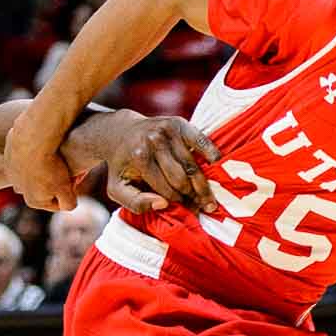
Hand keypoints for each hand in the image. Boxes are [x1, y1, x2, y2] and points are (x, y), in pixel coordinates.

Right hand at [7, 115, 80, 210]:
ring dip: (45, 168)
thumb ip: (69, 204)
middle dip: (56, 181)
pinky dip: (35, 154)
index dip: (69, 193)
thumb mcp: (66, 189)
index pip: (57, 204)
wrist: (33, 138)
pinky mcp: (9, 156)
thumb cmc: (51, 166)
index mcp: (33, 201)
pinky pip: (25, 158)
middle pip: (44, 188)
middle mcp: (19, 189)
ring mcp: (12, 172)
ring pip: (34, 173)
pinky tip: (43, 148)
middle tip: (68, 169)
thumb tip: (67, 205)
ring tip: (56, 158)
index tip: (75, 180)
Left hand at [93, 113, 220, 213]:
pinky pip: (201, 141)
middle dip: (193, 196)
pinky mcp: (178, 123)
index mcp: (139, 158)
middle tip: (203, 208)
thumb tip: (162, 204)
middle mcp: (154, 141)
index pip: (165, 189)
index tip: (189, 212)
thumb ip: (135, 202)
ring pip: (192, 165)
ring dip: (203, 184)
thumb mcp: (118, 188)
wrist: (122, 132)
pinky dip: (211, 155)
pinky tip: (217, 167)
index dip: (179, 203)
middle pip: (181, 178)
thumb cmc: (123, 166)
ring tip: (210, 199)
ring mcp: (167, 131)